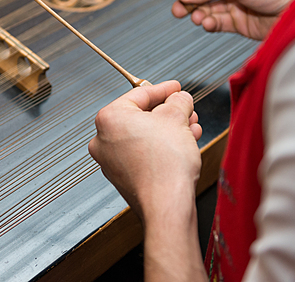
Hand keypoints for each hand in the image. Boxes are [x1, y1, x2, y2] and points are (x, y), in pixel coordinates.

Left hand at [88, 80, 201, 221]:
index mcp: (109, 118)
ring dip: (169, 130)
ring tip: (190, 127)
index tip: (175, 88)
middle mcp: (104, 140)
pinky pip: (143, 154)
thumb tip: (180, 99)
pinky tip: (182, 144)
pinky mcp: (124, 178)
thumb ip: (178, 101)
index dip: (164, 89)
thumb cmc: (165, 164)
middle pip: (141, 116)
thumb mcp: (177, 117)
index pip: (140, 94)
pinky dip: (162, 147)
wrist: (167, 205)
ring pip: (144, 136)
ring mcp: (111, 162)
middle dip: (168, 112)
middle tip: (185, 109)